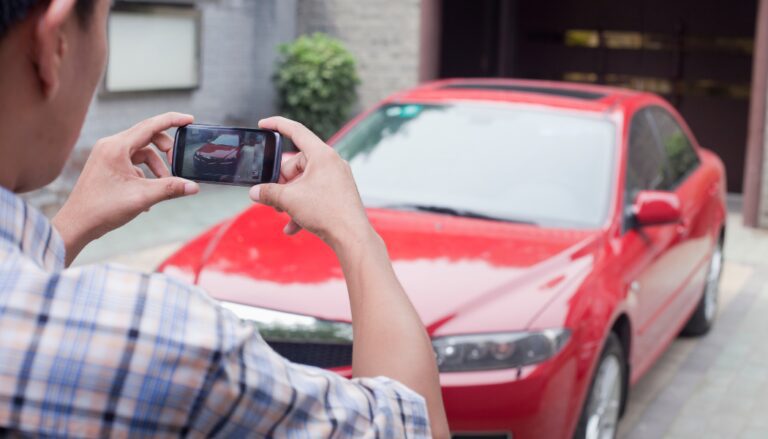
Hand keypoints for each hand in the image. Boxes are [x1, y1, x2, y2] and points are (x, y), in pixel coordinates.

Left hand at [53, 112, 199, 264]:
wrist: (76, 224)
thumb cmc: (102, 209)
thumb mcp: (142, 197)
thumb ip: (170, 188)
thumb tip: (193, 186)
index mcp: (117, 147)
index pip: (150, 125)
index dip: (172, 120)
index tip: (189, 119)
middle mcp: (110, 146)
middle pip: (147, 137)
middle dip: (165, 150)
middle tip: (177, 165)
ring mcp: (106, 156)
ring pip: (141, 152)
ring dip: (156, 166)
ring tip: (162, 185)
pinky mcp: (106, 166)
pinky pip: (132, 163)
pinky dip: (144, 174)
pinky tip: (147, 195)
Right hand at [249, 117, 372, 249]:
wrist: (352, 237)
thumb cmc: (326, 213)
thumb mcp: (289, 200)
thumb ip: (268, 193)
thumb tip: (255, 193)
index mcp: (322, 155)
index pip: (296, 131)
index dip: (277, 124)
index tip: (263, 124)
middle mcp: (332, 163)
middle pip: (297, 164)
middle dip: (282, 181)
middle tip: (272, 197)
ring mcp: (338, 178)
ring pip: (305, 181)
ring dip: (291, 197)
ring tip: (282, 213)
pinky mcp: (340, 193)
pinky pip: (316, 194)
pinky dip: (303, 207)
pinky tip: (292, 226)